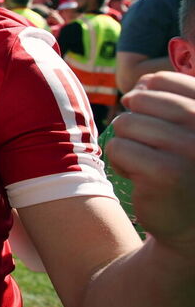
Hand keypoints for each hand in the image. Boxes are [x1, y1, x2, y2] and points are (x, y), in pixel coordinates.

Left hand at [106, 71, 194, 248]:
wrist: (191, 226)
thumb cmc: (182, 168)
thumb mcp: (185, 128)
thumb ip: (169, 99)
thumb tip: (139, 85)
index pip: (163, 80)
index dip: (145, 96)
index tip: (159, 124)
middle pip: (139, 100)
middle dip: (134, 124)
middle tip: (153, 150)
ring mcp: (190, 148)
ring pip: (125, 124)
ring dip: (128, 145)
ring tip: (150, 165)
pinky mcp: (166, 172)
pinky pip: (118, 148)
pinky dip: (122, 163)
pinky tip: (143, 179)